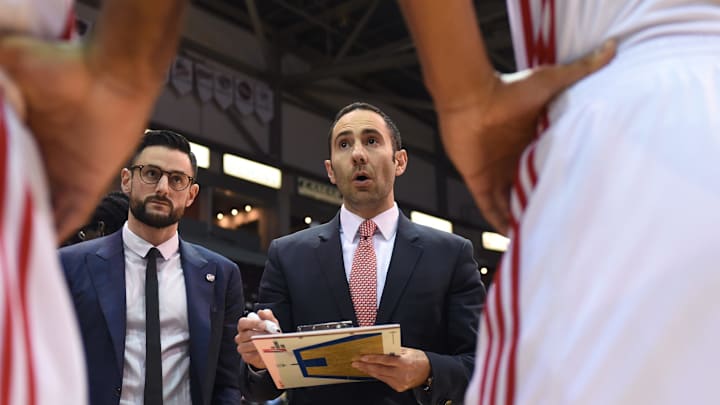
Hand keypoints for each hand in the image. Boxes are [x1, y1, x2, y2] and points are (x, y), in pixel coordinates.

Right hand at [0, 36, 162, 241]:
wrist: (112, 75)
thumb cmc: (61, 65)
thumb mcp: (6, 62)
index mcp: (22, 136)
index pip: (6, 166)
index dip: (1, 184)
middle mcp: (42, 160)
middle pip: (16, 191)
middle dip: (7, 207)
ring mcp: (64, 175)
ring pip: (37, 211)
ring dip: (19, 226)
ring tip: (5, 252)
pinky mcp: (86, 186)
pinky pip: (68, 218)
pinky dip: (51, 235)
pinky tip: (30, 255)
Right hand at [235, 309, 280, 369]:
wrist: (273, 348)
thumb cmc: (268, 333)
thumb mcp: (270, 322)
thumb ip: (267, 315)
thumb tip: (261, 312)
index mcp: (245, 325)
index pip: (243, 322)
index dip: (253, 323)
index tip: (264, 325)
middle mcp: (241, 336)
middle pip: (247, 334)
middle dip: (261, 335)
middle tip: (271, 335)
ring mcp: (242, 347)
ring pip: (249, 345)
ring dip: (262, 344)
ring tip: (271, 343)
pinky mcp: (246, 357)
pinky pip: (251, 355)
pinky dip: (260, 353)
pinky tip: (266, 351)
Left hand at [351, 347, 430, 391]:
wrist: (430, 372)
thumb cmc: (419, 359)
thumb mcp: (408, 351)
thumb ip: (394, 350)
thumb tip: (380, 348)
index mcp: (404, 362)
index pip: (384, 360)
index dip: (372, 358)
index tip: (362, 357)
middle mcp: (401, 373)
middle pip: (379, 370)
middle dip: (366, 366)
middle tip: (356, 362)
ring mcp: (400, 382)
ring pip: (380, 376)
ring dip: (369, 371)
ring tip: (360, 367)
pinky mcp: (399, 387)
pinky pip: (385, 380)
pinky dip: (377, 375)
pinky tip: (371, 372)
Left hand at [437, 40, 616, 233]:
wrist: (469, 97)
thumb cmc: (507, 89)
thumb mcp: (550, 82)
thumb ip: (579, 70)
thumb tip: (612, 48)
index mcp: (533, 142)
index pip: (550, 167)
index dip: (563, 181)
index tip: (581, 197)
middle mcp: (516, 160)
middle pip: (533, 188)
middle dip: (545, 204)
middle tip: (567, 225)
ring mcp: (496, 172)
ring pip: (512, 203)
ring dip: (523, 218)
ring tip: (543, 239)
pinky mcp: (478, 180)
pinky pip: (488, 208)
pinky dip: (498, 222)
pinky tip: (512, 237)